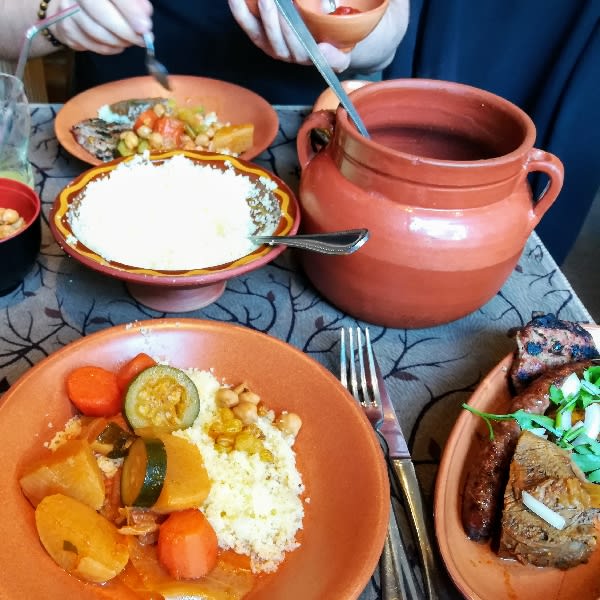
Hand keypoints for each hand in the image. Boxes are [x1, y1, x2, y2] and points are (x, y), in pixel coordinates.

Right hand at [51, 0, 152, 53]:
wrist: (76, 4)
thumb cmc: (107, 1)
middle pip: (100, 12)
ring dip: (118, 41)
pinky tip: (117, 45)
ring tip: (130, 41)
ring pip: (95, 32)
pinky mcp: (65, 28)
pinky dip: (108, 48)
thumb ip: (135, 1)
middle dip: (126, 31)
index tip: (145, 27)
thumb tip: (145, 13)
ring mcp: (66, 8)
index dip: (130, 10)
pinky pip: (90, 44)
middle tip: (142, 40)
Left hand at [228, 0, 350, 70]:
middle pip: (274, 36)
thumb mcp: (340, 58)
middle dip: (270, 16)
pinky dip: (239, 11)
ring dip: (250, 13)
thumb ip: (335, 59)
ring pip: (257, 31)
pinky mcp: (259, 36)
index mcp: (302, 57)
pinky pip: (247, 24)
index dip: (289, 31)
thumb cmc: (333, 48)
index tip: (290, 14)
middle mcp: (284, 53)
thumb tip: (322, 50)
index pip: (294, 45)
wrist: (326, 44)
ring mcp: (270, 45)